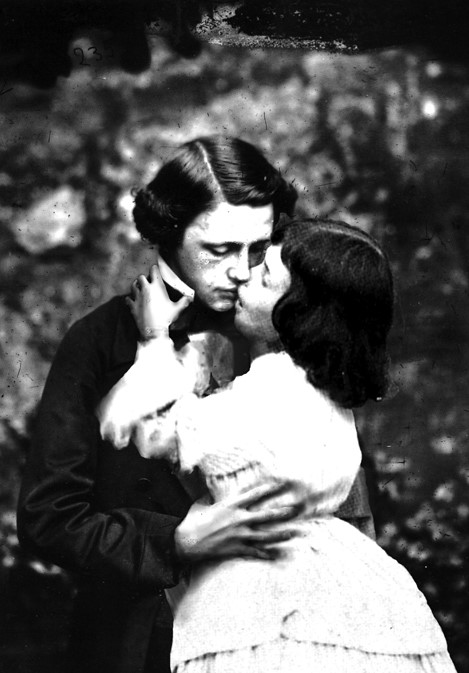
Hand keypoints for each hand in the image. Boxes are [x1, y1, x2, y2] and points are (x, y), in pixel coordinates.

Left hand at [126, 263, 191, 339]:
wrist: (153, 329)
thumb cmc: (166, 318)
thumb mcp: (178, 309)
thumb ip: (184, 301)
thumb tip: (191, 298)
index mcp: (157, 287)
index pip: (154, 271)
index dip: (154, 269)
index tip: (155, 269)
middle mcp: (146, 289)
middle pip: (141, 277)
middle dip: (143, 278)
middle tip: (146, 281)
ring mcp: (137, 297)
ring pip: (133, 286)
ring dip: (136, 286)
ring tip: (138, 287)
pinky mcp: (132, 305)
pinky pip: (128, 299)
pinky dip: (130, 299)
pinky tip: (132, 300)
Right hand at [174, 482, 300, 562]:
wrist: (185, 542)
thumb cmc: (192, 521)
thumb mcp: (202, 503)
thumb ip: (211, 496)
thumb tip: (212, 489)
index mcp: (231, 505)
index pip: (255, 494)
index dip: (269, 488)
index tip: (281, 484)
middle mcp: (238, 519)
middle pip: (266, 515)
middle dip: (282, 512)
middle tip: (295, 510)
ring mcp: (239, 535)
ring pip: (266, 535)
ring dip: (280, 534)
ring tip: (292, 533)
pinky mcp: (236, 549)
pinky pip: (255, 552)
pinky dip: (266, 554)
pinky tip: (276, 555)